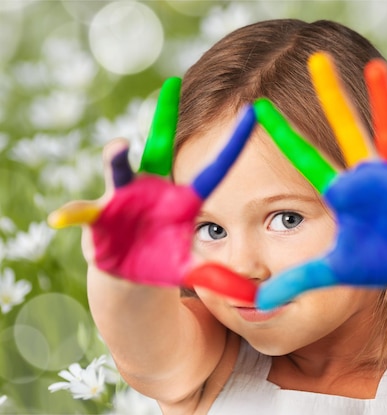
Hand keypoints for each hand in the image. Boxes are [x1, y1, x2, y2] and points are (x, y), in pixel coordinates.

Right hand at [48, 78, 257, 301]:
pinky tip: (65, 216)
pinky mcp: (98, 219)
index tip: (252, 114)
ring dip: (117, 162)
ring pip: (120, 174)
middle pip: (159, 151)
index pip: (212, 171)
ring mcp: (123, 200)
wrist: (129, 276)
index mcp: (182, 201)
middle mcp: (153, 191)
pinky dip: (76, 214)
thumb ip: (217, 279)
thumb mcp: (192, 271)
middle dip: (164, 119)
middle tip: (171, 87)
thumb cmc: (164, 264)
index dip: (231, 146)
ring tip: (118, 148)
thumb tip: (253, 299)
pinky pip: (85, 214)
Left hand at [253, 53, 386, 308]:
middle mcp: (366, 177)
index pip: (305, 159)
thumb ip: (296, 282)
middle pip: (345, 132)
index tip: (258, 107)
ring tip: (376, 69)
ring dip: (383, 105)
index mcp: (342, 192)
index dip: (284, 135)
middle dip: (332, 98)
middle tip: (316, 58)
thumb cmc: (375, 265)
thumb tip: (256, 303)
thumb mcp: (332, 272)